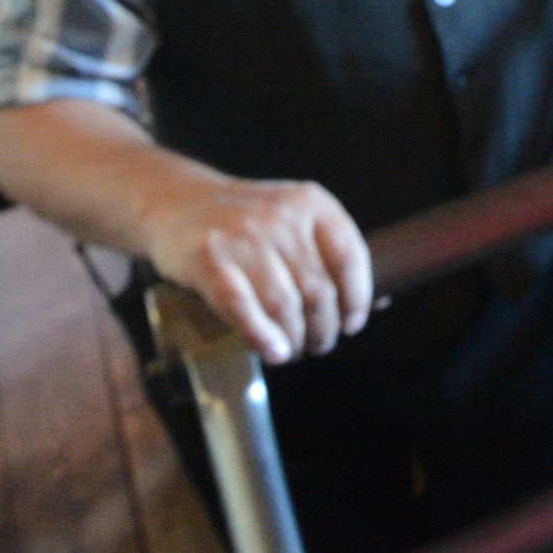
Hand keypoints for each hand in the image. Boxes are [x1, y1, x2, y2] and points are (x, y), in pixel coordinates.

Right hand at [142, 177, 374, 365]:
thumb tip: (377, 301)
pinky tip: (274, 351)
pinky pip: (245, 310)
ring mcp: (244, 238)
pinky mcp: (211, 261)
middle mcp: (281, 216)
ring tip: (294, 348)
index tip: (353, 323)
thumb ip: (326, 253)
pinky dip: (263, 337)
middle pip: (319, 290)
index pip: (350, 256)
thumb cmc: (241, 220)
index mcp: (310, 202)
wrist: (174, 201)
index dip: (357, 298)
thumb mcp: (290, 218)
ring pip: (286, 306)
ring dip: (295, 338)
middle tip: (318, 343)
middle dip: (324, 329)